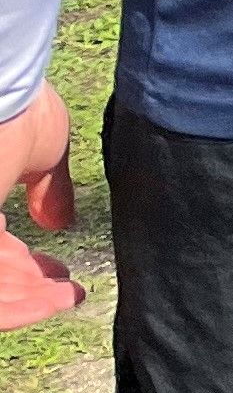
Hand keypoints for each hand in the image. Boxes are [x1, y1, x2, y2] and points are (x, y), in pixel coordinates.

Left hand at [0, 85, 80, 330]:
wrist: (3, 87)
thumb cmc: (18, 107)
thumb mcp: (45, 148)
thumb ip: (51, 190)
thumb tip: (60, 222)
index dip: (22, 262)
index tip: (58, 268)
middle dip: (26, 283)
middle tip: (64, 289)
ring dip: (26, 299)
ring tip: (67, 297)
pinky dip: (18, 305)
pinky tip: (54, 299)